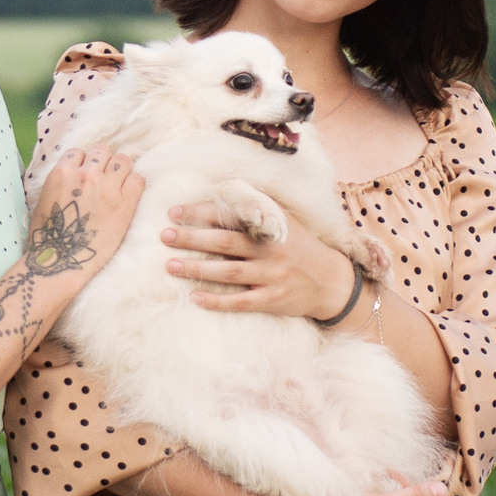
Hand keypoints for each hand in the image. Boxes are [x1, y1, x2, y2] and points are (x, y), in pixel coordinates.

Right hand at [27, 142, 144, 281]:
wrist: (62, 260)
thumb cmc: (48, 236)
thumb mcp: (44, 199)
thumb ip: (60, 181)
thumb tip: (72, 174)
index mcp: (62, 172)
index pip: (79, 152)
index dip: (84, 163)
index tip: (86, 174)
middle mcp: (86, 175)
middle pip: (102, 151)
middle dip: (103, 163)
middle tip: (103, 179)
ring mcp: (107, 188)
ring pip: (123, 160)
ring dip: (120, 170)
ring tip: (118, 185)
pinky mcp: (125, 203)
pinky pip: (137, 180)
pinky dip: (134, 184)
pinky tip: (128, 195)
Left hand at [161, 203, 359, 319]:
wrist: (332, 282)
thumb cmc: (301, 248)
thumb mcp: (285, 223)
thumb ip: (258, 211)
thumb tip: (225, 194)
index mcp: (270, 227)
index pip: (230, 217)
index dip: (201, 213)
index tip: (174, 212)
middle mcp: (270, 250)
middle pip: (224, 243)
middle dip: (192, 238)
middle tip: (164, 236)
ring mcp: (271, 277)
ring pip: (228, 273)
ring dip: (197, 269)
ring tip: (171, 266)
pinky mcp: (272, 300)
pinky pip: (240, 302)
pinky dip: (217, 301)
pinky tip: (195, 298)